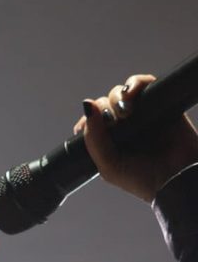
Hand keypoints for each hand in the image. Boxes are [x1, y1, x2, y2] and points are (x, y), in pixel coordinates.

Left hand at [72, 73, 197, 201]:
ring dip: (117, 95)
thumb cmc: (142, 178)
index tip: (84, 126)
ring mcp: (142, 114)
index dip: (88, 119)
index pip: (92, 122)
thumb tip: (87, 104)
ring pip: (122, 92)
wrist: (176, 178)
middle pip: (105, 104)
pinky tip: (131, 93)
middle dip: (103, 108)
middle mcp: (124, 127)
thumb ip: (93, 140)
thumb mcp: (109, 166)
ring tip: (124, 110)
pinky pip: (145, 83)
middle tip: (113, 120)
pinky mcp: (160, 102)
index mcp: (110, 142)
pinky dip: (136, 82)